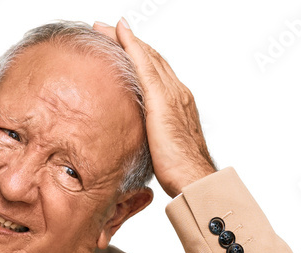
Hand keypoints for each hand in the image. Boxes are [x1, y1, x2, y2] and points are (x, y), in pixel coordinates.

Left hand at [92, 18, 215, 197]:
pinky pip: (143, 64)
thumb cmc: (181, 174)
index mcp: (178, 106)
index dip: (141, 60)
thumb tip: (137, 151)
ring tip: (105, 28)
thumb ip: (152, 143)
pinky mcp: (161, 98)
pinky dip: (131, 45)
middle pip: (152, 60)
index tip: (125, 50)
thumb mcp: (163, 153)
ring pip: (147, 56)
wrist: (194, 177)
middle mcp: (178, 93)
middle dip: (132, 43)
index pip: (157, 76)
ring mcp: (171, 93)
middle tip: (111, 30)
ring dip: (126, 39)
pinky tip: (119, 33)